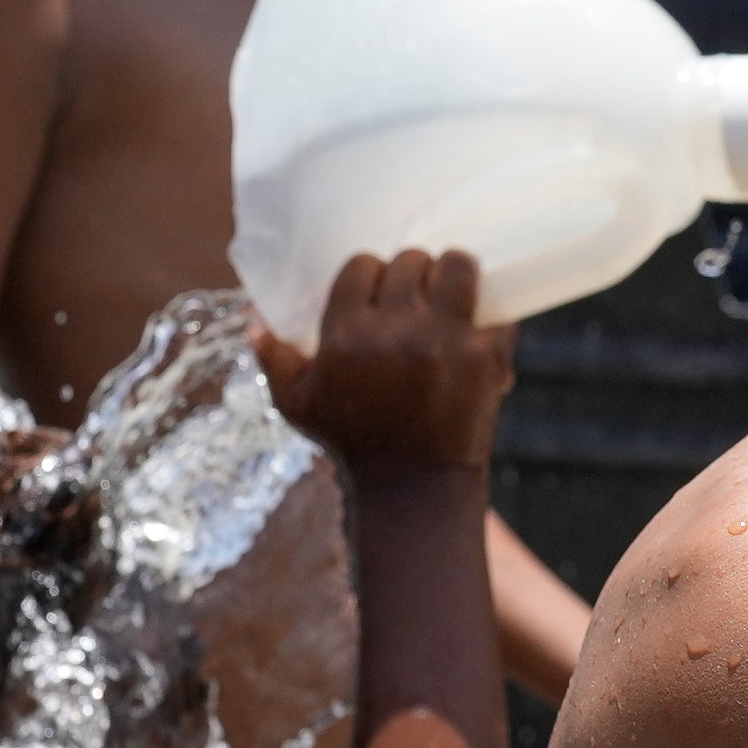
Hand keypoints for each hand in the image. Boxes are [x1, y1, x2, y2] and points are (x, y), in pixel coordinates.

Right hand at [255, 249, 509, 477]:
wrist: (414, 485)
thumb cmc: (352, 442)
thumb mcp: (298, 405)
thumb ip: (274, 359)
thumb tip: (253, 320)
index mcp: (347, 334)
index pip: (362, 266)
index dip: (370, 275)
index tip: (377, 292)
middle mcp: (395, 329)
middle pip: (410, 261)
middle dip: (412, 274)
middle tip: (416, 295)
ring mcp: (444, 338)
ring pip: (457, 266)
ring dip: (454, 273)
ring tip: (451, 291)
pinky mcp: (484, 354)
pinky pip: (495, 310)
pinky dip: (490, 316)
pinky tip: (479, 326)